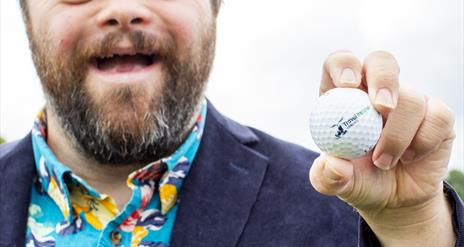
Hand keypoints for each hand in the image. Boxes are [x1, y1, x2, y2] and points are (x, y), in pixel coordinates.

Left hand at [309, 50, 455, 246]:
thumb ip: (327, 176)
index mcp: (343, 96)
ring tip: (383, 161)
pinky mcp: (436, 114)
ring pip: (411, 98)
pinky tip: (409, 157)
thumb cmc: (358, 181)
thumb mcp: (335, 183)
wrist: (394, 198)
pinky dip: (422, 142)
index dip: (344, 65)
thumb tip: (335, 164)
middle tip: (381, 108)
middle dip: (383, 79)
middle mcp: (375, 91)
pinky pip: (438, 117)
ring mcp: (408, 100)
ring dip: (397, 135)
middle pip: (381, 61)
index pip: (340, 62)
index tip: (348, 85)